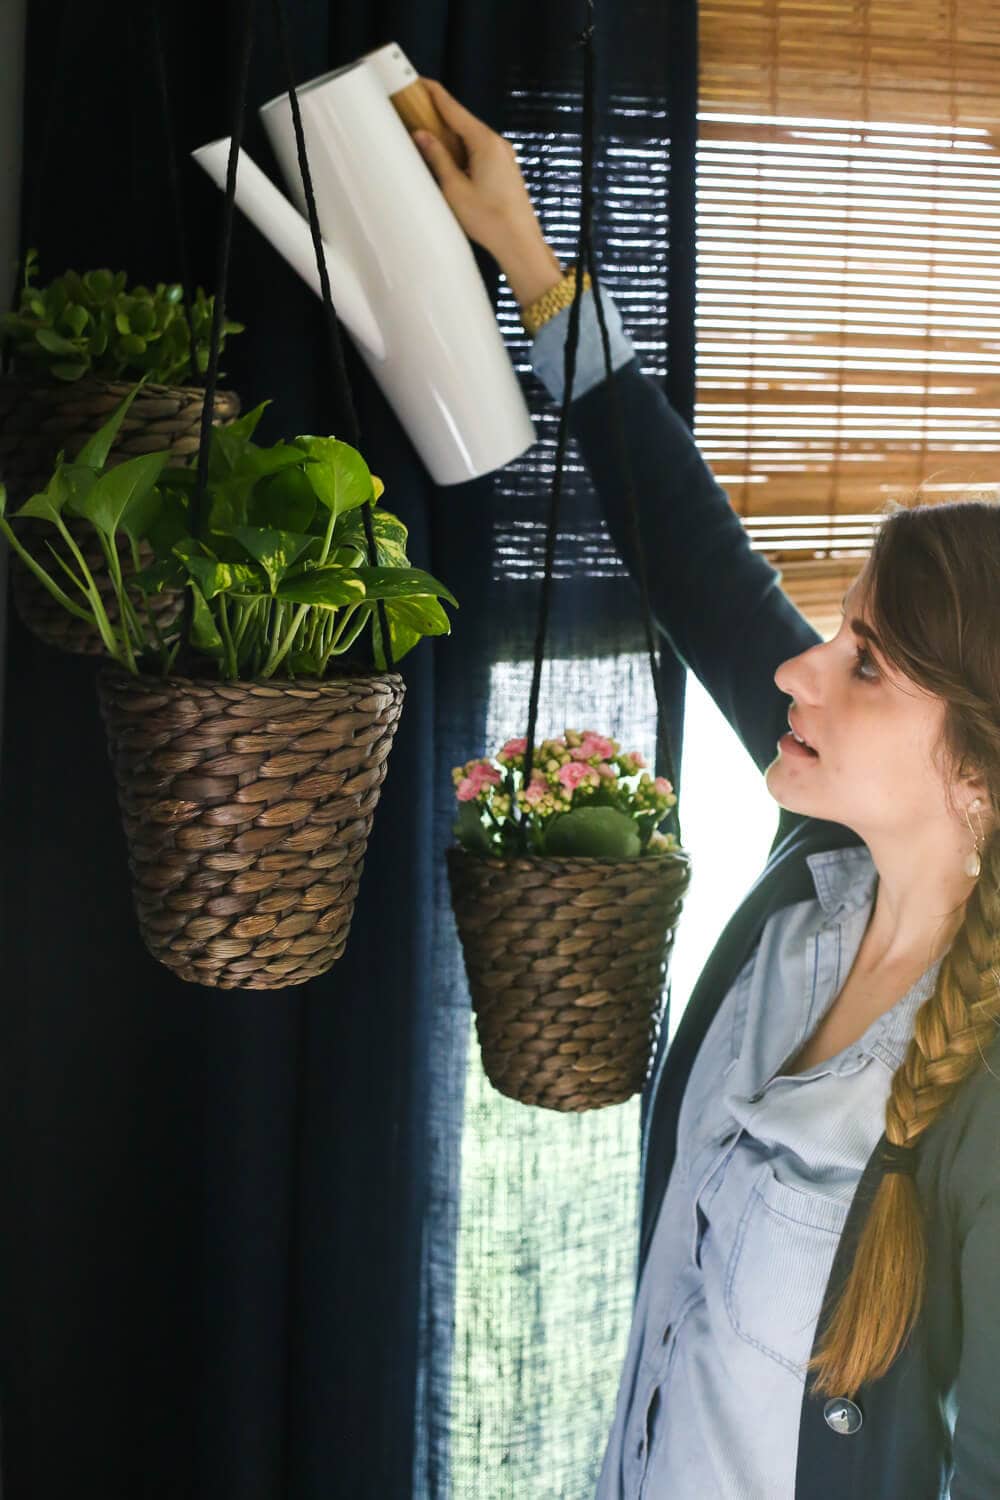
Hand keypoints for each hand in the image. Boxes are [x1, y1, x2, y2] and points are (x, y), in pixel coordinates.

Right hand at [412, 77, 548, 264]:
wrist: (519, 243)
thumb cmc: (489, 220)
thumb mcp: (454, 189)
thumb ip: (437, 158)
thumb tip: (421, 136)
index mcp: (484, 142)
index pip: (453, 108)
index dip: (433, 93)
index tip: (418, 82)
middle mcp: (497, 143)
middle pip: (462, 121)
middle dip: (439, 116)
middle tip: (416, 113)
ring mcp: (503, 156)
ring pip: (471, 137)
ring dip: (449, 136)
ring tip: (428, 140)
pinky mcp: (505, 170)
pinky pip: (479, 151)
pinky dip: (462, 150)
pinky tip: (450, 162)